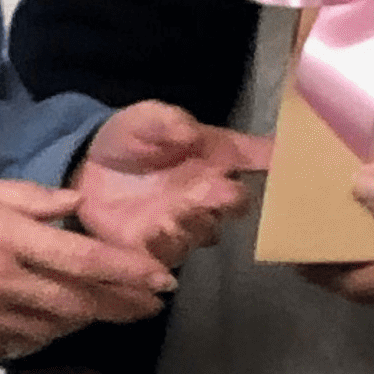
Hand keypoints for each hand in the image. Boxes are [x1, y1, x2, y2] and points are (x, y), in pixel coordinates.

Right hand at [0, 176, 172, 361]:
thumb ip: (32, 200)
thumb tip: (75, 207)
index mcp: (8, 238)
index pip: (84, 261)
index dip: (128, 273)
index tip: (160, 279)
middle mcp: (4, 283)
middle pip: (80, 303)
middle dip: (123, 304)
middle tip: (152, 302)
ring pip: (57, 327)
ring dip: (90, 319)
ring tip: (115, 309)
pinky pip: (22, 343)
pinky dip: (46, 332)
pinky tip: (58, 322)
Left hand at [75, 101, 270, 267]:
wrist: (86, 169)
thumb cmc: (128, 139)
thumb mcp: (146, 119)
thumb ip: (169, 121)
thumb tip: (191, 134)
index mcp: (218, 157)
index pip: (260, 159)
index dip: (278, 162)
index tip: (288, 162)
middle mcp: (210, 193)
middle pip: (238, 203)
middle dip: (231, 200)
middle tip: (218, 191)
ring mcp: (188, 223)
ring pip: (208, 231)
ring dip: (197, 222)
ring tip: (175, 212)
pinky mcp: (159, 248)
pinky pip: (173, 254)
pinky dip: (166, 245)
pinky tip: (152, 232)